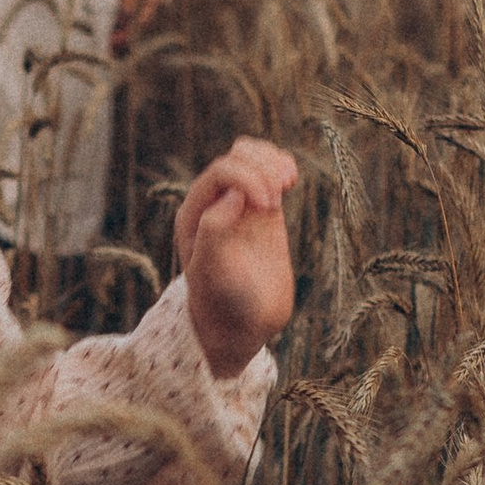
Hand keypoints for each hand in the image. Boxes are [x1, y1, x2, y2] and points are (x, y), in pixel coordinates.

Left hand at [173, 137, 298, 378]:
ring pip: (252, 158)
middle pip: (237, 159)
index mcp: (194, 215)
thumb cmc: (221, 303)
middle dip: (262, 170)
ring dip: (272, 162)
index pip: (220, 173)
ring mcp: (238, 206)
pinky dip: (281, 166)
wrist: (241, 326)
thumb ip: (214, 232)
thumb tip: (233, 194)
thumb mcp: (211, 273)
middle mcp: (213, 205)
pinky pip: (268, 173)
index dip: (247, 178)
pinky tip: (291, 179)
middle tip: (277, 202)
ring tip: (288, 182)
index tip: (269, 206)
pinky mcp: (261, 211)